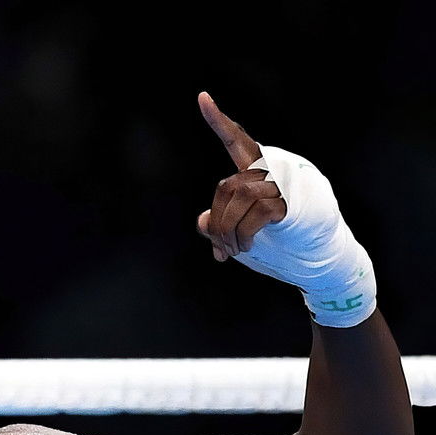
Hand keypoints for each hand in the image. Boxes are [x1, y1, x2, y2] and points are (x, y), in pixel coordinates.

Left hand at [194, 92, 286, 261]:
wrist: (315, 253)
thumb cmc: (276, 237)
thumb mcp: (240, 228)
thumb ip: (218, 221)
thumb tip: (204, 223)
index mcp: (256, 170)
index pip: (236, 140)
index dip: (218, 121)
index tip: (202, 98)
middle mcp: (270, 169)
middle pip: (228, 186)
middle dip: (218, 220)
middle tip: (219, 248)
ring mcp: (283, 183)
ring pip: (241, 197)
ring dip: (228, 230)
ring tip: (230, 250)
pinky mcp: (292, 200)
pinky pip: (258, 212)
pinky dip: (244, 233)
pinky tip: (245, 246)